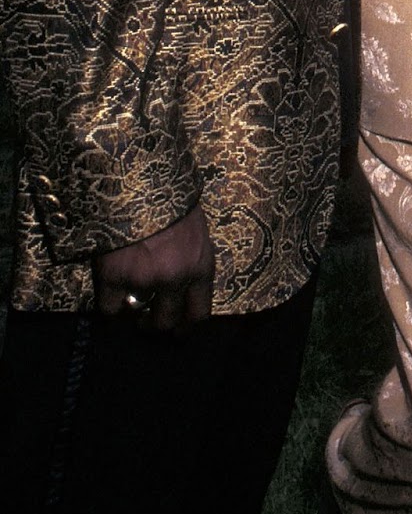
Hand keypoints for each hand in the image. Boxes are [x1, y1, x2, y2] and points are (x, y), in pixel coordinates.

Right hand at [93, 205, 215, 330]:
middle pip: (167, 320)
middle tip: (148, 324)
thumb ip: (191, 254)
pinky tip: (108, 300)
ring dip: (133, 317)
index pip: (200, 311)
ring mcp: (144, 281)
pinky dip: (108, 308)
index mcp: (201, 266)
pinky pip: (109, 308)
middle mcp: (176, 280)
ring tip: (128, 312)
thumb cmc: (173, 197)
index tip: (180, 332)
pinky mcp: (114, 278)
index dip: (188, 325)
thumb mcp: (195, 227)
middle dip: (158, 325)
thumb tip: (185, 275)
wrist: (140, 181)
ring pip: (138, 317)